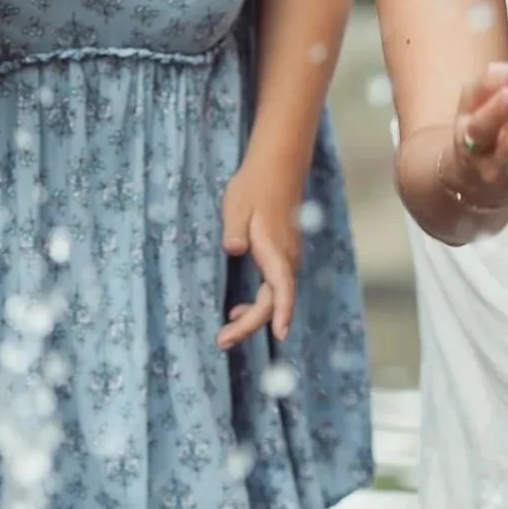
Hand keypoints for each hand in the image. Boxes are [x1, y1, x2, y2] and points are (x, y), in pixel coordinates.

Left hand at [219, 155, 301, 348]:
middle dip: (251, 324)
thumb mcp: (237, 206)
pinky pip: (274, 286)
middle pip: (274, 300)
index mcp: (275, 249)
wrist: (276, 166)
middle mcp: (286, 257)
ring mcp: (286, 256)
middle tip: (221, 341)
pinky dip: (259, 302)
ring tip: (226, 330)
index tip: (279, 336)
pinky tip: (238, 308)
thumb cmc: (254, 186)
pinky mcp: (281, 254)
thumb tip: (234, 249)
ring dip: (254, 316)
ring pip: (275, 295)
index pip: (281, 288)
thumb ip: (235, 230)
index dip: (280, 313)